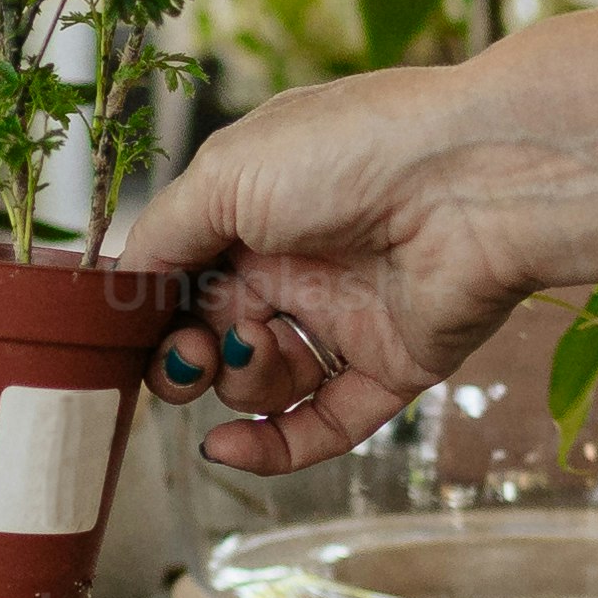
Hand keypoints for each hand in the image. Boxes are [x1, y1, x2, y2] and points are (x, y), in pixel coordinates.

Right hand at [105, 61, 580, 474]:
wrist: (476, 178)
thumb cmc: (350, 151)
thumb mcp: (226, 173)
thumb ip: (164, 234)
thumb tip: (120, 286)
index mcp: (256, 206)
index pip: (184, 274)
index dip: (151, 310)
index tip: (122, 334)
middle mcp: (300, 261)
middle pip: (216, 335)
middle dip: (185, 356)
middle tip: (186, 358)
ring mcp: (347, 316)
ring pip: (264, 383)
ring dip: (240, 382)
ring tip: (253, 351)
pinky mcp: (394, 363)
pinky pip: (326, 424)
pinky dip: (274, 446)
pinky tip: (230, 446)